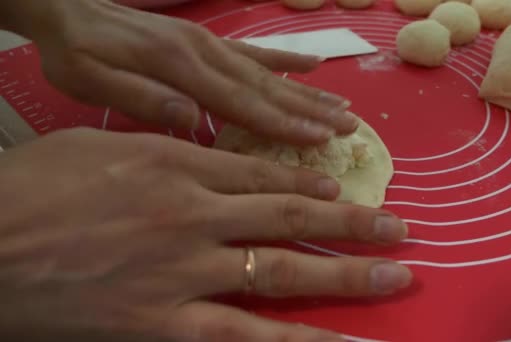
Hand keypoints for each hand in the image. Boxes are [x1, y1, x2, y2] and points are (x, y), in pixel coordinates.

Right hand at [0, 128, 409, 340]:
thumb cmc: (37, 187)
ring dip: (346, 276)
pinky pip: (245, 339)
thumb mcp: (107, 145)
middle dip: (352, 225)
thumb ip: (170, 149)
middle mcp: (194, 217)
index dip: (310, 186)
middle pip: (290, 219)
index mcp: (176, 166)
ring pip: (283, 273)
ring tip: (395, 279)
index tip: (343, 192)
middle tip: (399, 230)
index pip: (263, 176)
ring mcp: (185, 274)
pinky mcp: (165, 325)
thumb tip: (219, 151)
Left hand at [4, 0, 357, 144]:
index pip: (243, 104)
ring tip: (342, 104)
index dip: (285, 123)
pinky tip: (310, 63)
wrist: (69, 10)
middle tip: (350, 125)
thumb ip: (145, 100)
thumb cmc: (79, 55)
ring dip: (307, 90)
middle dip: (310, 109)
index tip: (322, 138)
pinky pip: (254, 51)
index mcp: (182, 70)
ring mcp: (211, 44)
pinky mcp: (207, 40)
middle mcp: (206, 54)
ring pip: (267, 71)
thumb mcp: (95, 82)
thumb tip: (193, 119)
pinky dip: (285, 59)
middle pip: (267, 87)